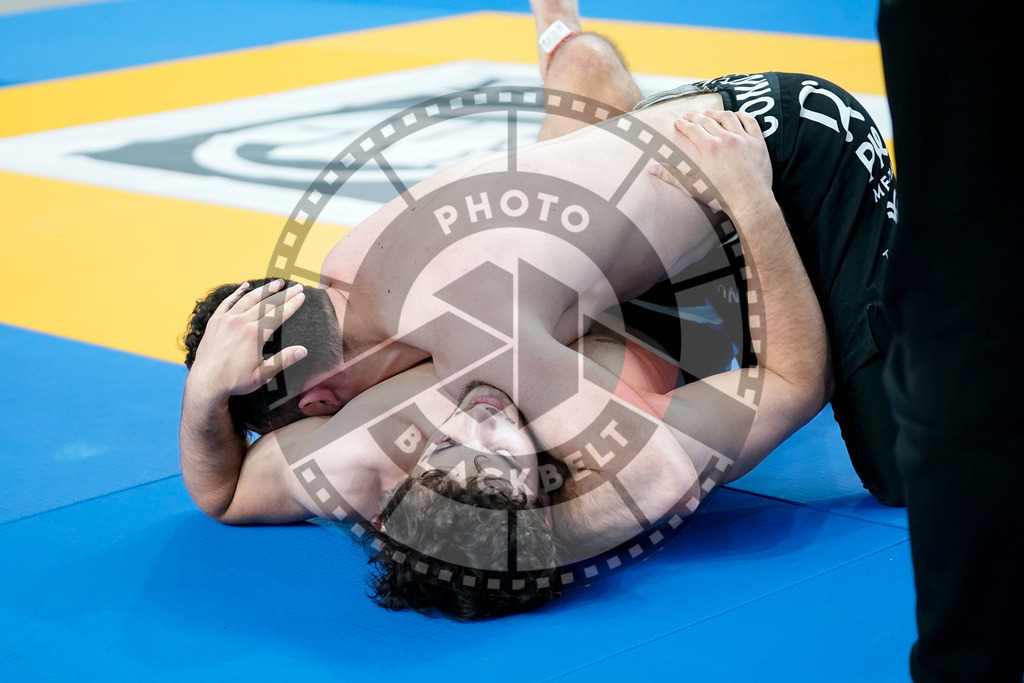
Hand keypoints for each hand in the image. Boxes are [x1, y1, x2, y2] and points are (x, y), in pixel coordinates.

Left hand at [189, 279, 308, 399]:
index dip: (292, 305)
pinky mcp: (216, 321)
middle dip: (284, 294)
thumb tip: (303, 351)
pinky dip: (238, 292)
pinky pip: (228, 302)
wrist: (206, 381)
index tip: (301, 296)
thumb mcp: (263, 374)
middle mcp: (241, 322)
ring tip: (277, 283)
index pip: (278, 315)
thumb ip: (283, 360)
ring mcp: (227, 319)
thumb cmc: (235, 380)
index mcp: (255, 334)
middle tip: (296, 287)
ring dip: (265, 290)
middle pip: (267, 304)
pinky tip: (246, 286)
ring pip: (249, 299)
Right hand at [650, 109, 772, 215]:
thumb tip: (651, 169)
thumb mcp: (692, 187)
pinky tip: (737, 115)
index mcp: (709, 147)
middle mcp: (726, 138)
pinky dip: (743, 115)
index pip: (693, 129)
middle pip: (708, 121)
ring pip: (729, 118)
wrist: (750, 201)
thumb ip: (671, 176)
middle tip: (689, 115)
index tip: (678, 121)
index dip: (683, 124)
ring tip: (710, 113)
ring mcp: (744, 139)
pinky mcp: (758, 143)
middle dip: (696, 117)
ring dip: (717, 113)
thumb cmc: (721, 196)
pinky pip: (751, 122)